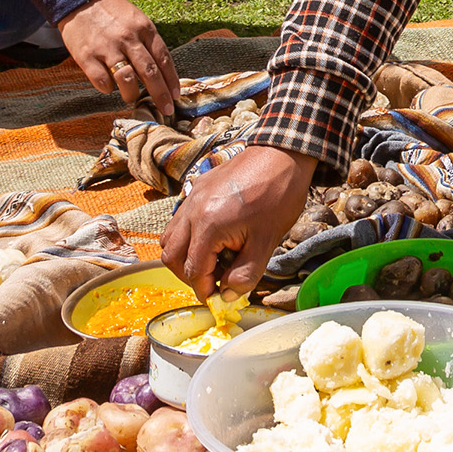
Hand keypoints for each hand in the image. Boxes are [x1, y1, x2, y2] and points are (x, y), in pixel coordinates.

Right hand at [59, 0, 177, 114]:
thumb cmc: (112, 12)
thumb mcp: (136, 19)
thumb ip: (148, 42)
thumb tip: (161, 73)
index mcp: (143, 28)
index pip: (163, 58)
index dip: (171, 79)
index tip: (176, 95)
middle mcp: (127, 38)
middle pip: (149, 72)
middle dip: (160, 95)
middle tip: (166, 109)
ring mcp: (106, 48)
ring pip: (126, 80)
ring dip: (132, 94)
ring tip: (131, 97)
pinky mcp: (86, 56)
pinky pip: (102, 81)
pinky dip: (108, 89)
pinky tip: (109, 87)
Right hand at [161, 141, 317, 296]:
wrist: (282, 155)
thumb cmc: (278, 196)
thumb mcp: (266, 242)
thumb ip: (245, 274)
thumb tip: (228, 295)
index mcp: (208, 226)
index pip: (193, 271)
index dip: (205, 289)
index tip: (219, 297)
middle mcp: (191, 211)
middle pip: (171, 257)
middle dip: (189, 275)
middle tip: (213, 281)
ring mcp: (191, 197)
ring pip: (169, 238)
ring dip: (184, 256)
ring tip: (213, 261)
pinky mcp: (197, 188)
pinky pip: (179, 220)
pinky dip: (188, 236)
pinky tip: (214, 238)